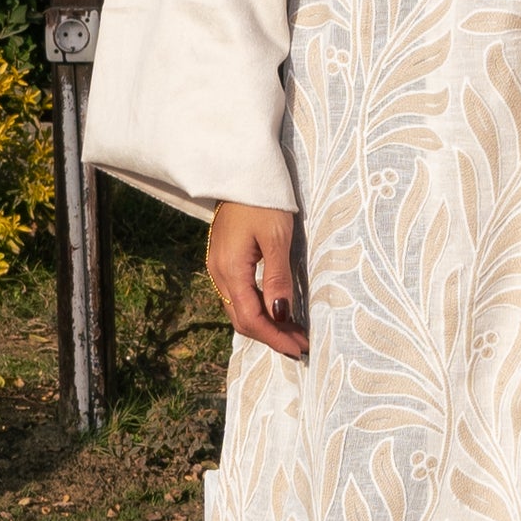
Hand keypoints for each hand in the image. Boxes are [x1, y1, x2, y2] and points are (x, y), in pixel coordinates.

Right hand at [207, 203, 308, 358]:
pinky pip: (239, 295)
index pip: (251, 318)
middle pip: (242, 319)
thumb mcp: (276, 238)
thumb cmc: (263, 201)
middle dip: (272, 336)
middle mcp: (219, 274)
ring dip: (266, 324)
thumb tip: (280, 315)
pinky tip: (277, 310)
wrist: (241, 173)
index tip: (299, 348)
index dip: (275, 337)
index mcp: (230, 270)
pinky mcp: (225, 261)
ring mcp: (219, 268)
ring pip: (240, 309)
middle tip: (301, 344)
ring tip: (294, 332)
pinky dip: (259, 308)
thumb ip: (277, 278)